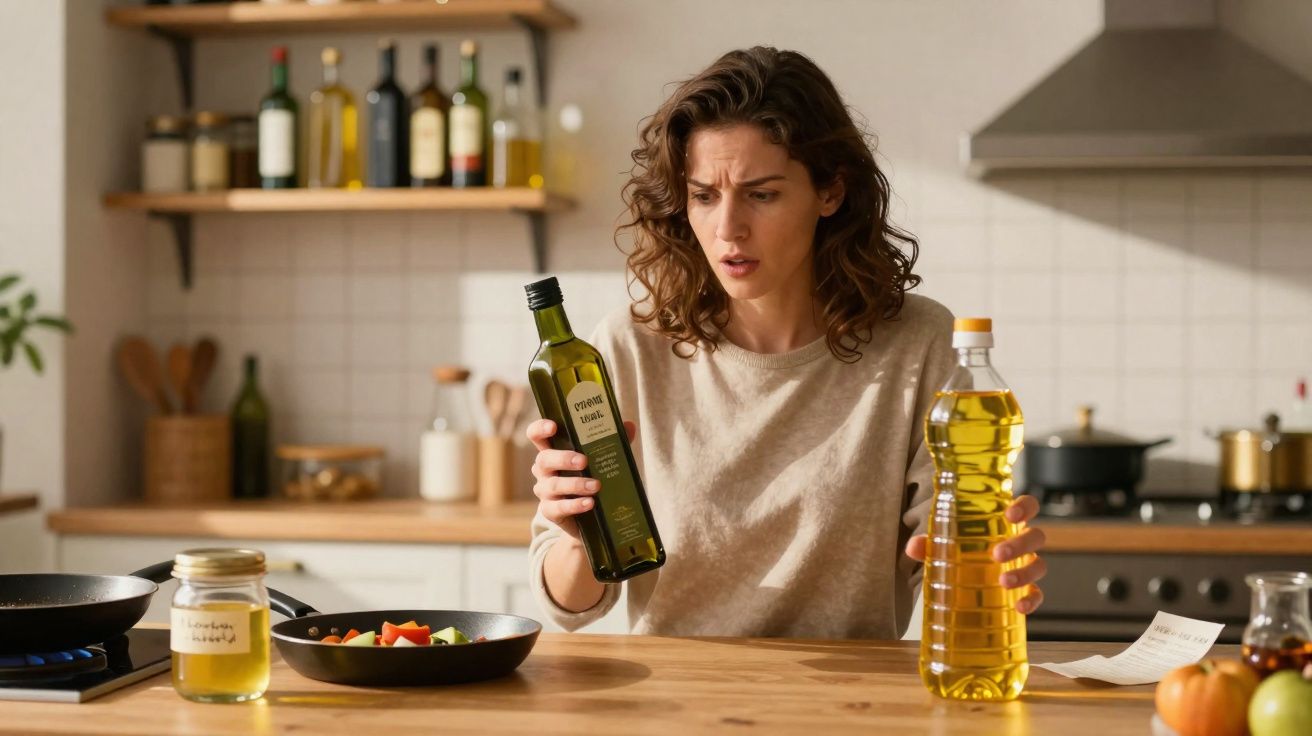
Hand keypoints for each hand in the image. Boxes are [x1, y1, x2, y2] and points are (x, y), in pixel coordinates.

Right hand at [527, 418, 636, 539]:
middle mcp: (544, 470)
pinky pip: (558, 507)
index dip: (540, 429)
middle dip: (564, 459)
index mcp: (553, 451)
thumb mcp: (600, 459)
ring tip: (596, 486)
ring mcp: (544, 491)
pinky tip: (589, 503)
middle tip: (584, 461)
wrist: (590, 517)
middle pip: (544, 459)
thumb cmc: (591, 478)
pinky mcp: (549, 511)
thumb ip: (612, 442)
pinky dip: (574, 505)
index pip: (536, 435)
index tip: (553, 427)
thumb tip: (629, 426)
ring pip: (553, 485)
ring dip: (575, 484)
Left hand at [904, 494, 1046, 614]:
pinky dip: (1032, 600)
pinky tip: (1020, 607)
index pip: (1027, 506)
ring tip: (1004, 582)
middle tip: (997, 554)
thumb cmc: (960, 553)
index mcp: (1004, 524)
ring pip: (1039, 564)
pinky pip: (1038, 594)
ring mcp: (1025, 566)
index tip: (1010, 515)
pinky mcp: (1026, 590)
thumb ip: (929, 544)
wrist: (964, 583)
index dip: (1024, 507)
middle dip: (1020, 543)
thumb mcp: (944, 545)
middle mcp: (1020, 542)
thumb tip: (913, 547)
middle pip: (1036, 536)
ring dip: (1025, 572)